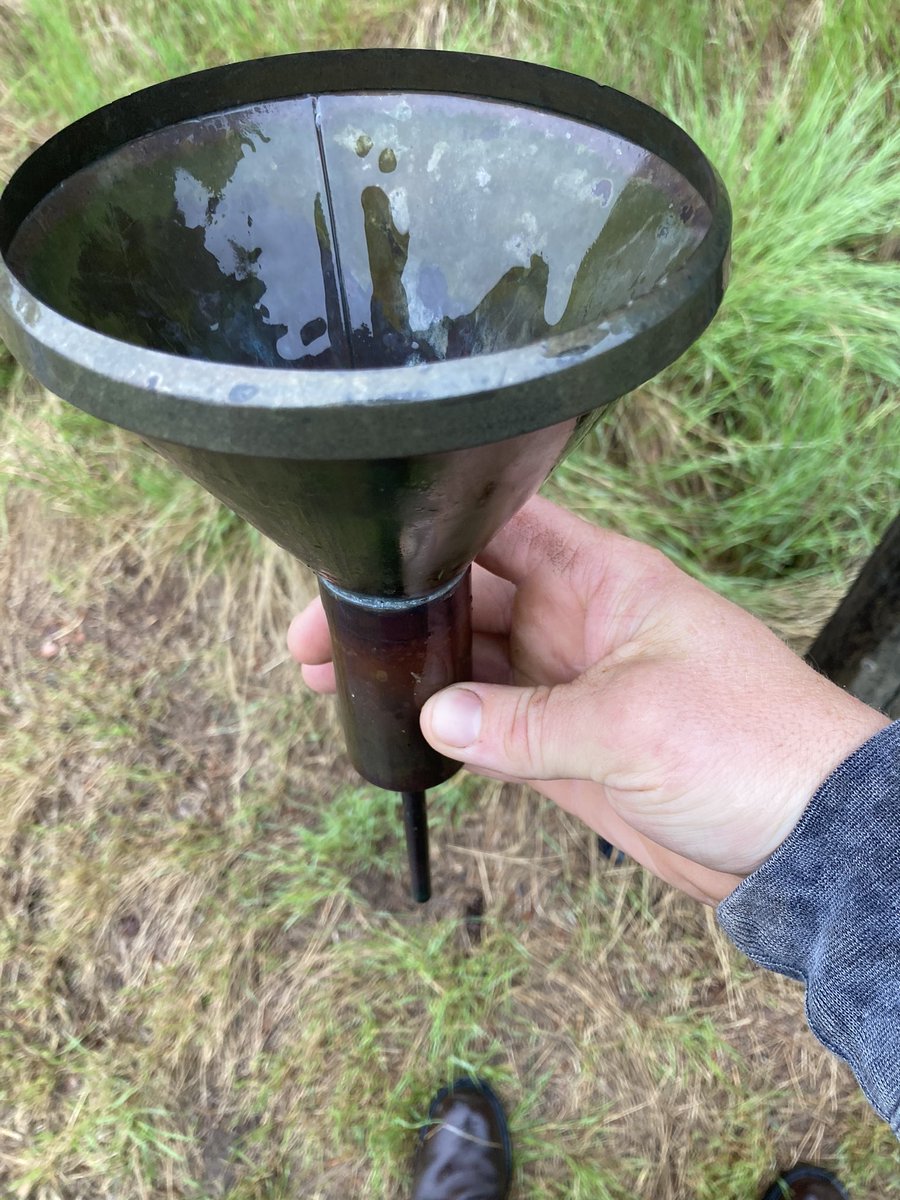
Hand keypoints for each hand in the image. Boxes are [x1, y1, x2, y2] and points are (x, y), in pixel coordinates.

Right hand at [287, 496, 887, 903]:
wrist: (806, 839)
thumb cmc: (754, 746)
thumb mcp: (634, 723)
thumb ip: (526, 720)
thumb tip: (434, 717)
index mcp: (602, 580)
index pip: (503, 525)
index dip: (432, 525)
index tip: (364, 542)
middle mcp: (575, 621)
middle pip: (465, 597)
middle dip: (395, 609)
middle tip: (318, 634)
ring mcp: (565, 684)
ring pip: (465, 663)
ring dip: (405, 670)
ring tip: (327, 677)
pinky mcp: (562, 746)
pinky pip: (485, 725)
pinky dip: (439, 725)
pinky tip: (390, 723)